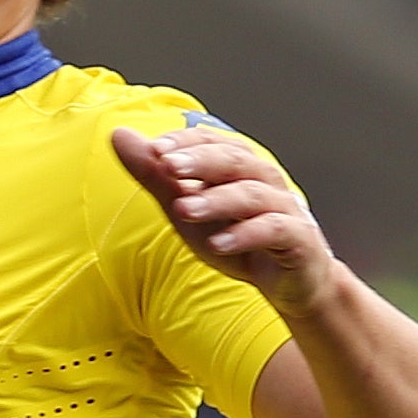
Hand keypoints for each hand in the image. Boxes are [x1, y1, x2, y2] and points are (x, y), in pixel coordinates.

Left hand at [115, 124, 338, 321]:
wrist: (288, 283)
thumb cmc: (237, 239)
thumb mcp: (187, 210)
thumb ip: (156, 176)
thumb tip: (119, 134)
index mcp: (239, 168)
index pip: (214, 143)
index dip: (186, 143)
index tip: (155, 149)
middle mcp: (264, 181)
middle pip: (235, 161)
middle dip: (200, 161)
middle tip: (167, 165)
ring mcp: (284, 209)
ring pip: (252, 195)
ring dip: (216, 200)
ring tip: (184, 209)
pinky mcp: (297, 240)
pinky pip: (273, 231)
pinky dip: (244, 235)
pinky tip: (218, 244)